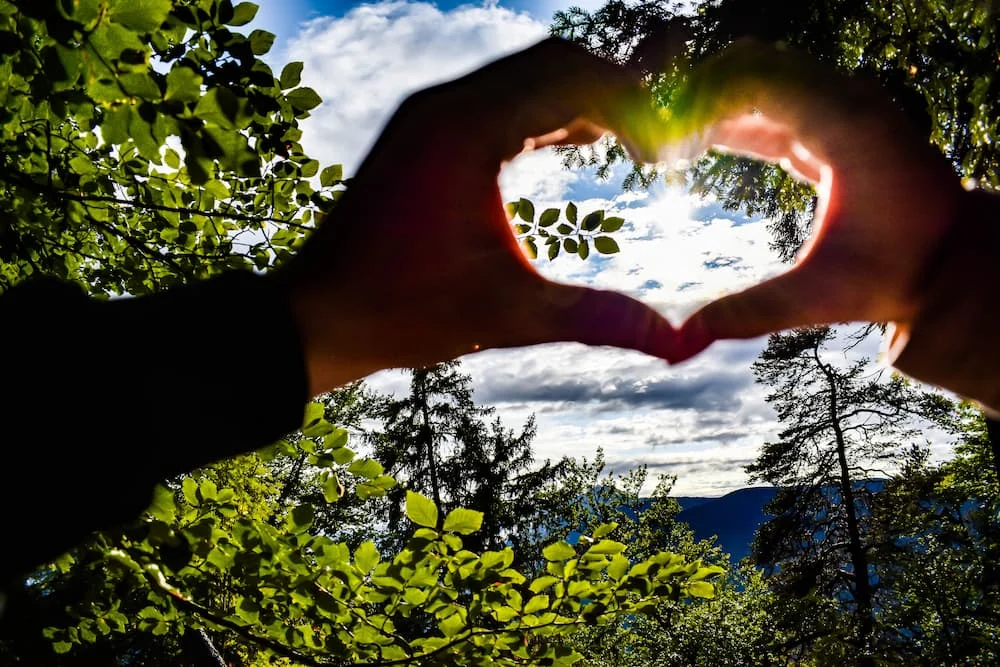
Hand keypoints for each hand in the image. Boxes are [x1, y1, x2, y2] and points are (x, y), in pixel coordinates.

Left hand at [277, 38, 675, 395]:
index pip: (574, 80)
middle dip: (615, 94)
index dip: (635, 108)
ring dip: (580, 100)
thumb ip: (599, 319)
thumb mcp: (508, 315)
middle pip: (555, 62)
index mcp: (465, 130)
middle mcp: (444, 104)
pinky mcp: (423, 132)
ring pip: (525, 76)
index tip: (668, 153)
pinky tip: (577, 145)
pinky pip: (498, 99)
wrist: (316, 315)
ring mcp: (429, 113)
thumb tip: (683, 346)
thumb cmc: (401, 312)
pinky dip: (544, 113)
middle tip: (657, 144)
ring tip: (630, 145)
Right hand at [665, 41, 999, 411]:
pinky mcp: (830, 122)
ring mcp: (840, 106)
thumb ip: (752, 311)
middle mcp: (846, 102)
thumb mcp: (822, 297)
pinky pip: (769, 100)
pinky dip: (729, 117)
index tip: (662, 147)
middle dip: (695, 96)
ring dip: (709, 104)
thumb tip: (683, 337)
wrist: (951, 262)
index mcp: (847, 128)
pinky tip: (694, 148)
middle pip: (751, 65)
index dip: (699, 104)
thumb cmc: (894, 275)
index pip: (756, 80)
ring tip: (668, 149)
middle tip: (655, 143)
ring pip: (758, 76)